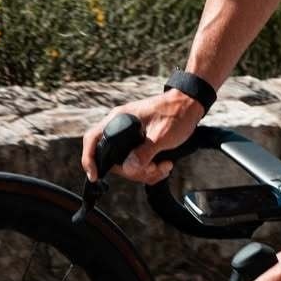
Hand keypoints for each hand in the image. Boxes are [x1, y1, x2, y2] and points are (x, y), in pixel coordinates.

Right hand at [80, 90, 203, 184]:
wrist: (191, 105)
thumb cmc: (177, 113)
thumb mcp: (161, 135)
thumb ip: (144, 152)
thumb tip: (128, 168)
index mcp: (120, 119)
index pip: (92, 139)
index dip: (89, 158)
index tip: (95, 175)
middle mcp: (120, 127)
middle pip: (112, 160)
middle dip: (133, 172)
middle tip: (154, 170)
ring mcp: (129, 136)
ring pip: (126, 165)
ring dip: (145, 173)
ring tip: (164, 167)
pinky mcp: (139, 143)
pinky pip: (136, 163)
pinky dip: (149, 170)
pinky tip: (164, 166)